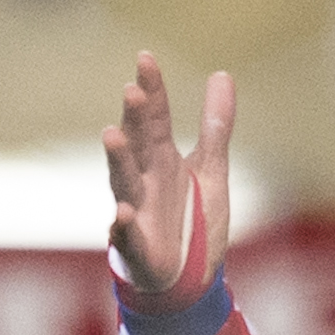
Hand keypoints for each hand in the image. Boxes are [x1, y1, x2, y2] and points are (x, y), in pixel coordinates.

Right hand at [103, 52, 234, 292]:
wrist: (189, 277)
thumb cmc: (191, 218)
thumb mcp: (211, 168)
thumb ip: (215, 125)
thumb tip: (222, 73)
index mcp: (161, 159)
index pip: (154, 118)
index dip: (152, 90)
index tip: (146, 58)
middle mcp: (144, 180)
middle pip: (138, 143)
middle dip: (134, 118)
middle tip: (133, 90)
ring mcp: (137, 212)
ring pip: (124, 182)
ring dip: (118, 159)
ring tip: (112, 134)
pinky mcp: (137, 247)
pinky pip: (127, 235)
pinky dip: (124, 225)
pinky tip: (123, 212)